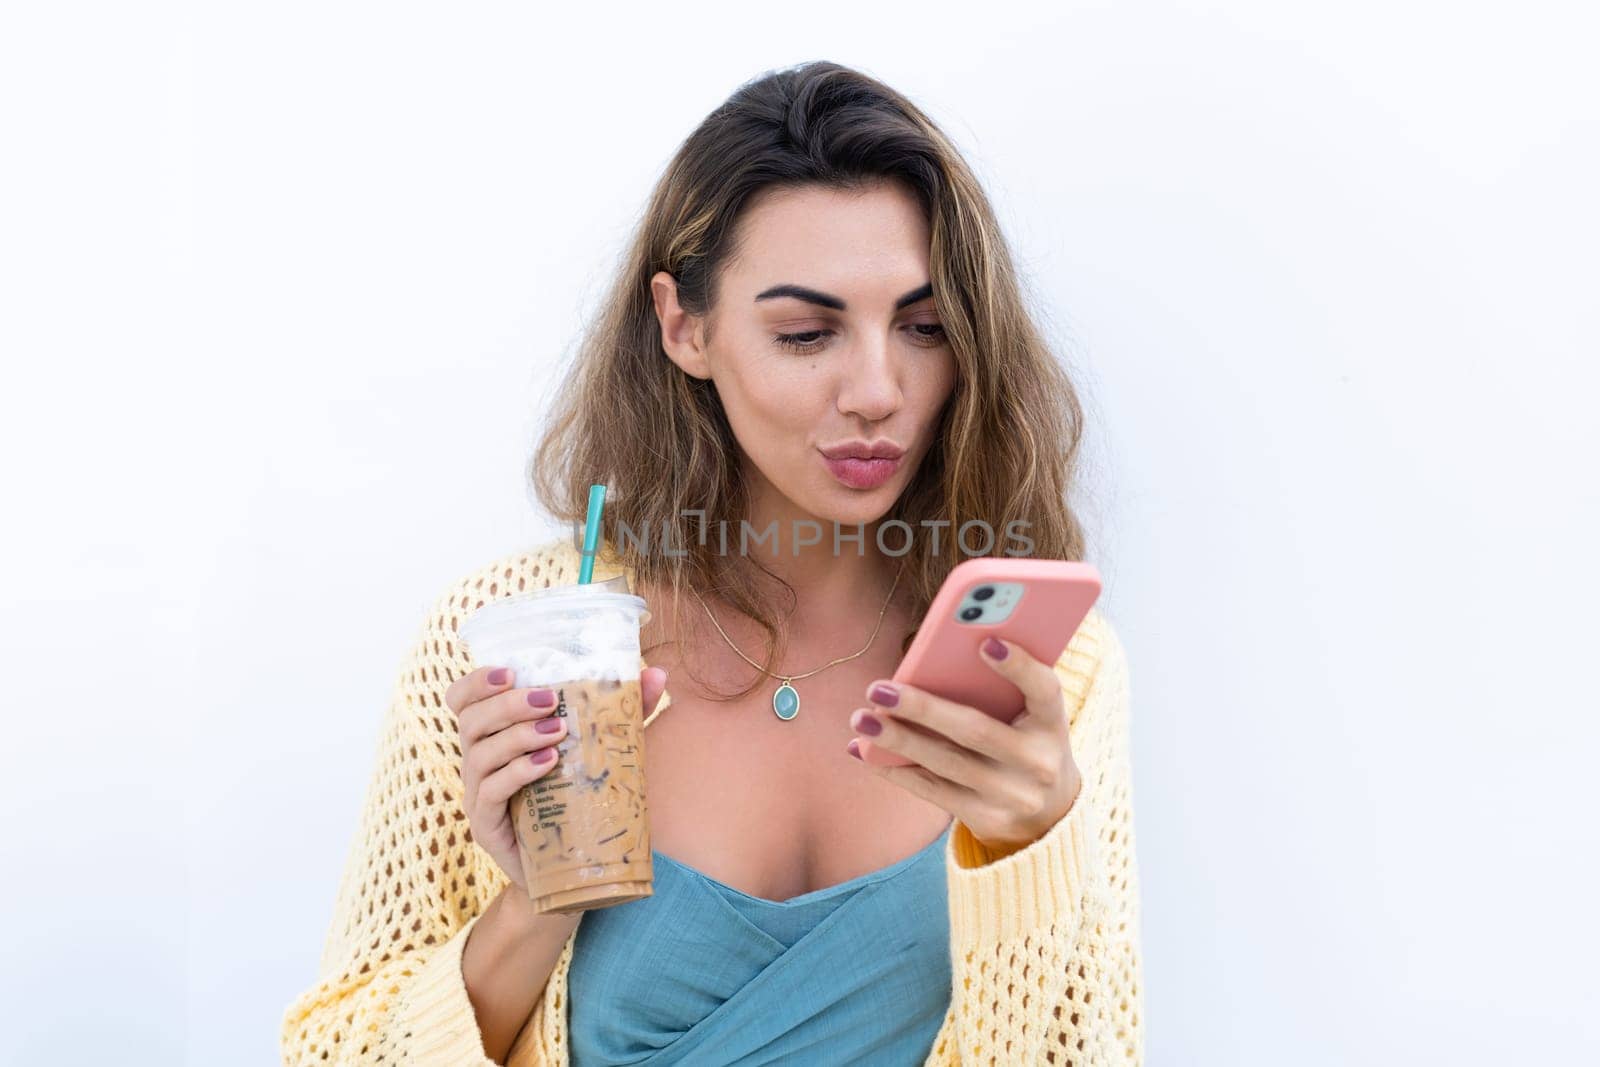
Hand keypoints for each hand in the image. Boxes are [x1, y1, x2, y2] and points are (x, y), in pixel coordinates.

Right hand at [448, 664, 668, 890]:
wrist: (570, 866)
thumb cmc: (579, 797)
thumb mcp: (600, 748)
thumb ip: (622, 711)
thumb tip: (657, 674)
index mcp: (494, 736)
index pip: (462, 700)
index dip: (477, 682)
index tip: (510, 671)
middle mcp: (479, 761)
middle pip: (470, 720)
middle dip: (507, 704)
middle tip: (549, 699)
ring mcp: (478, 794)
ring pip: (479, 754)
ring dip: (518, 736)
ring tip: (557, 731)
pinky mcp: (486, 825)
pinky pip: (491, 792)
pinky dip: (518, 772)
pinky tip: (548, 763)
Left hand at [847, 637, 1081, 856]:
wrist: (1050, 815)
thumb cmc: (1026, 743)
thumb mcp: (1030, 718)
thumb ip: (999, 690)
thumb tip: (929, 665)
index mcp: (1052, 723)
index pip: (1044, 689)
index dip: (1019, 666)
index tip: (985, 643)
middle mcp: (1038, 762)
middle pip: (975, 731)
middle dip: (922, 708)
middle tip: (878, 689)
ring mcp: (1013, 796)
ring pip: (946, 764)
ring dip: (898, 740)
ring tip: (862, 720)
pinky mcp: (988, 819)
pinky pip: (933, 792)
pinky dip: (897, 769)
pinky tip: (866, 751)